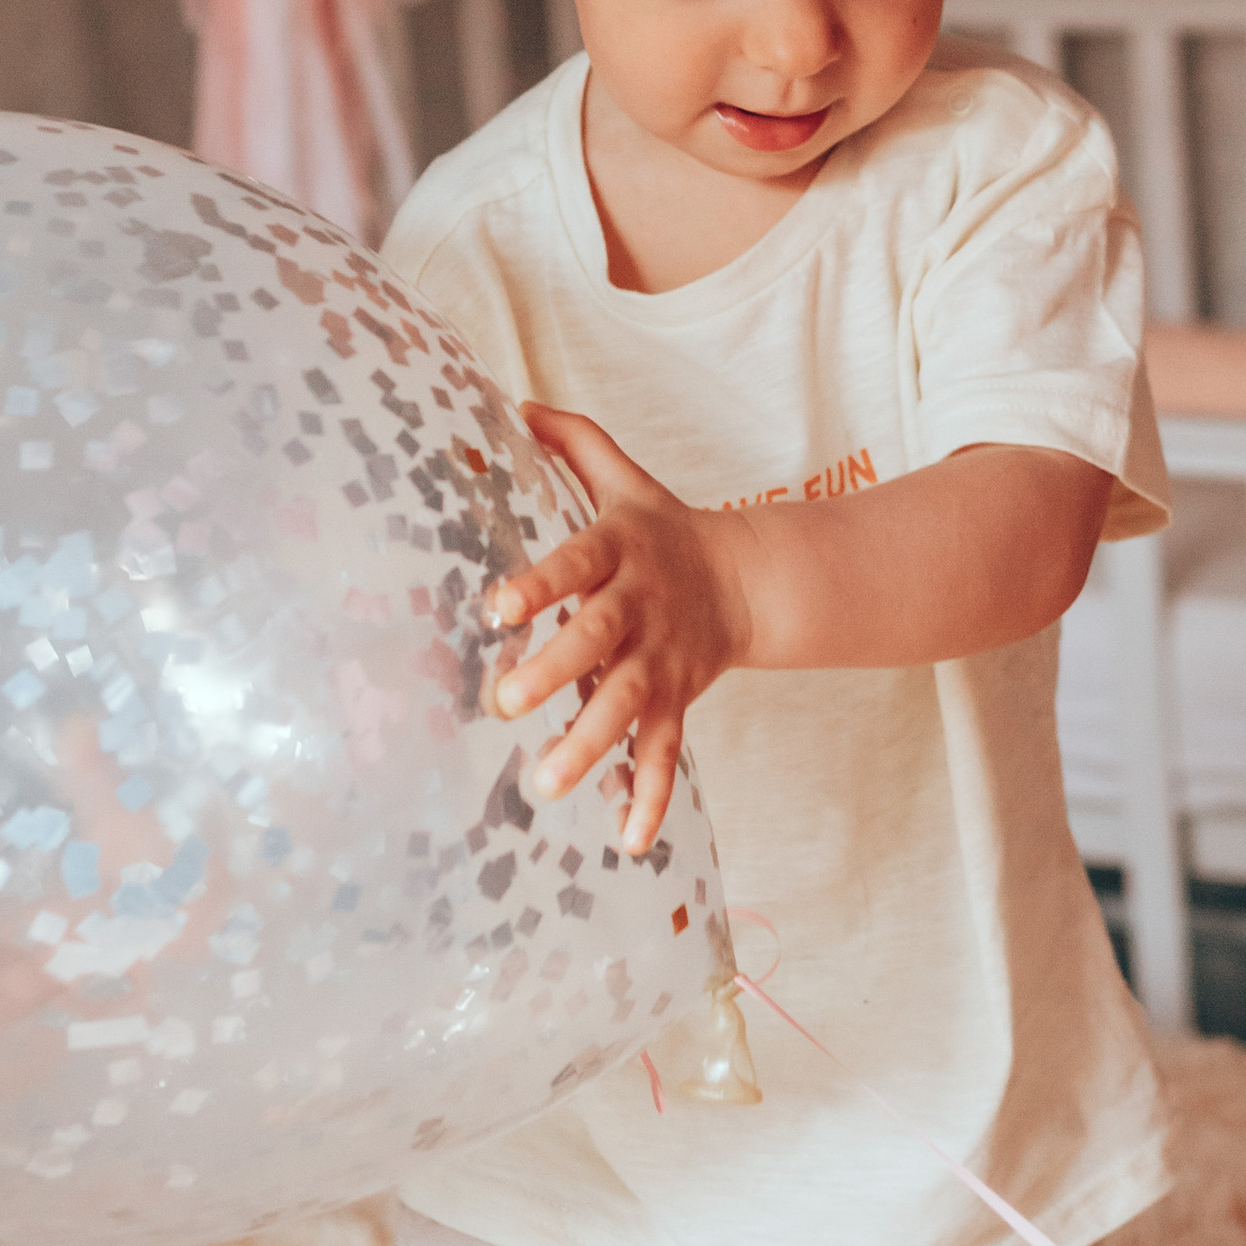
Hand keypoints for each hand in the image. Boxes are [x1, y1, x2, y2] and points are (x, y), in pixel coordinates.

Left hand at [486, 408, 753, 853]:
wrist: (751, 578)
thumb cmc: (665, 530)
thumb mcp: (628, 481)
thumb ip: (576, 443)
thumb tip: (517, 404)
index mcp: (619, 551)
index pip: (574, 564)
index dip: (538, 585)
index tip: (495, 607)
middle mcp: (639, 609)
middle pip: (597, 640)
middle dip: (554, 672)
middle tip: (504, 701)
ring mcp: (662, 660)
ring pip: (626, 706)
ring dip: (588, 745)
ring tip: (544, 783)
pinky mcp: (679, 700)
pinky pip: (667, 752)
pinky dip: (651, 797)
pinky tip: (627, 841)